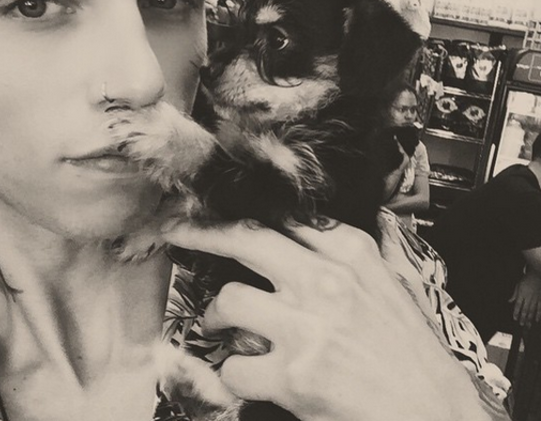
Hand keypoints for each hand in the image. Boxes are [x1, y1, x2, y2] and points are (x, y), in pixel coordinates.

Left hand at [163, 220, 504, 420]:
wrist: (436, 414)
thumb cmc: (411, 352)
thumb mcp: (388, 284)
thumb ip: (346, 252)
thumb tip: (305, 228)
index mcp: (349, 253)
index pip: (281, 216)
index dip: (239, 213)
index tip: (213, 212)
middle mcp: (325, 280)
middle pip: (245, 238)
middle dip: (201, 231)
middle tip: (176, 231)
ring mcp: (307, 326)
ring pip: (229, 299)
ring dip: (215, 315)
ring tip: (220, 324)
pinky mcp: (294, 376)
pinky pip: (234, 365)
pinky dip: (232, 373)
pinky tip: (246, 376)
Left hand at [510, 271, 540, 328]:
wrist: (536, 275)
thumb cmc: (526, 280)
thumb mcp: (518, 286)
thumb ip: (514, 294)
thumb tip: (509, 301)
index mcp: (522, 294)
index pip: (518, 305)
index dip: (516, 312)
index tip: (515, 318)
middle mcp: (529, 298)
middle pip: (525, 310)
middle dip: (523, 318)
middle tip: (521, 325)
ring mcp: (535, 299)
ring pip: (532, 311)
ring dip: (530, 318)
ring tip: (528, 325)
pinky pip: (540, 308)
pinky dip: (538, 315)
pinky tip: (537, 320)